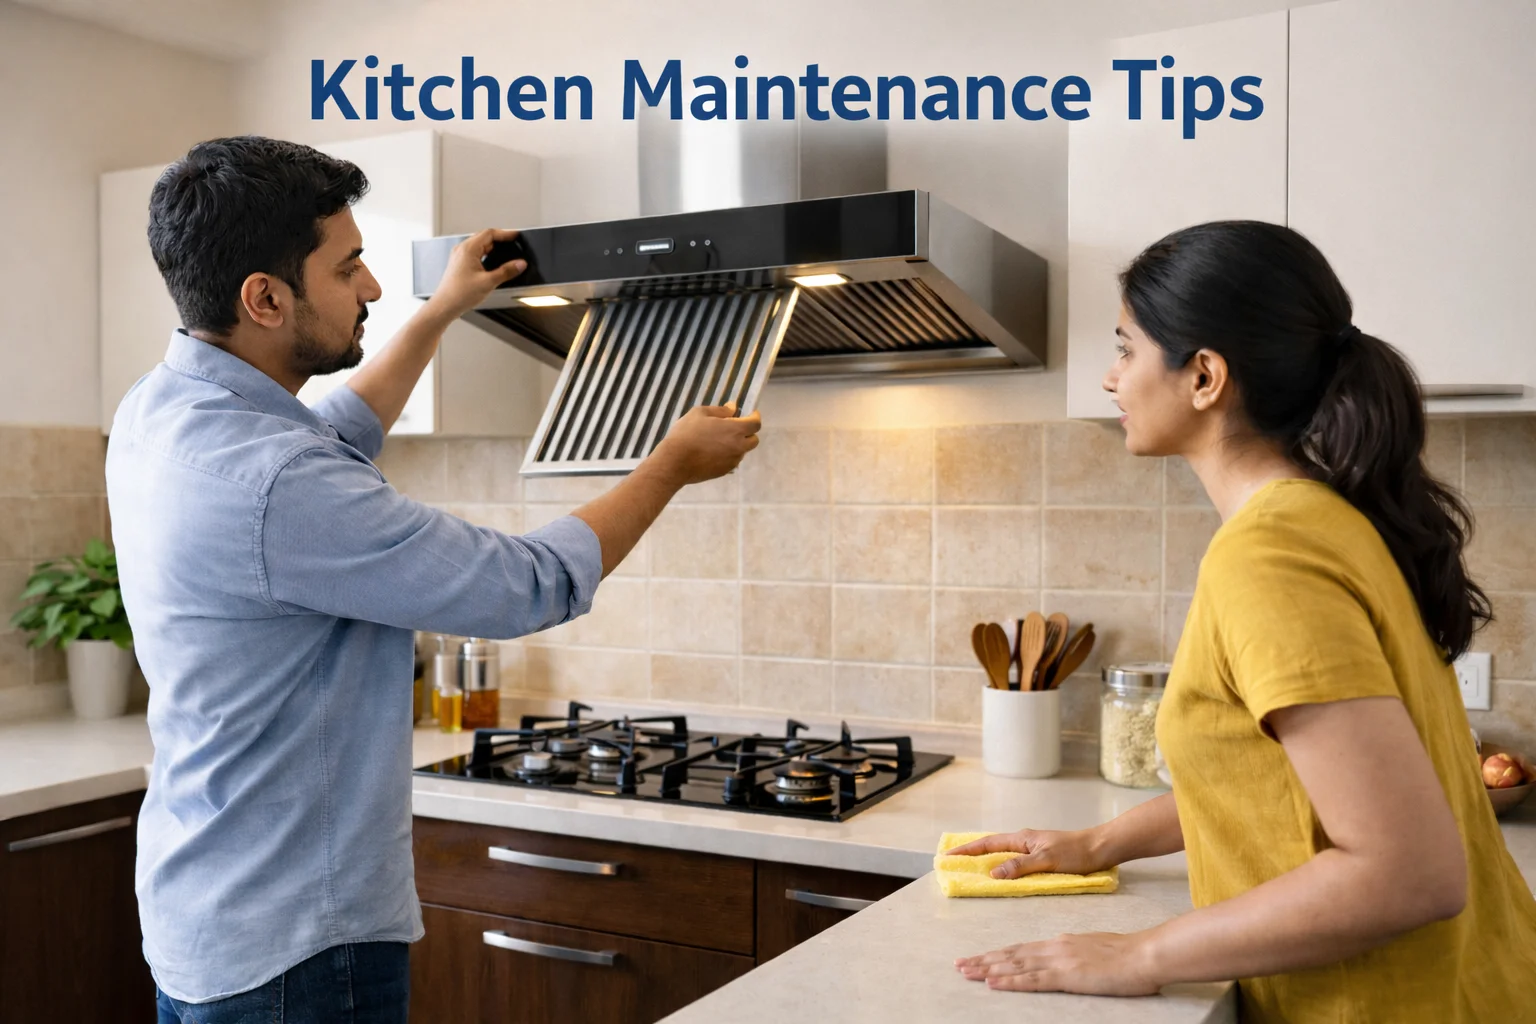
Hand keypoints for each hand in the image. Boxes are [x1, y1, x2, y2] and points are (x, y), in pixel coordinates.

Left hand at [425, 228, 527, 319]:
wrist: (445, 306)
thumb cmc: (459, 294)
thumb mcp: (488, 282)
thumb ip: (507, 271)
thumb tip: (520, 264)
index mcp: (468, 249)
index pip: (489, 233)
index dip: (505, 233)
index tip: (515, 236)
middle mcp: (461, 250)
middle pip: (484, 237)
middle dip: (499, 240)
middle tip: (512, 243)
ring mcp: (459, 256)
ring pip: (479, 246)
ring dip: (492, 247)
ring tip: (504, 253)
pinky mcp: (459, 264)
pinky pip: (474, 253)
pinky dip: (485, 254)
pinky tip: (491, 263)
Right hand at [647, 404, 761, 485]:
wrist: (675, 462)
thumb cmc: (686, 433)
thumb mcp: (700, 413)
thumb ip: (720, 410)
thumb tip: (733, 408)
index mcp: (735, 430)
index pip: (756, 424)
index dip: (754, 417)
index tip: (750, 414)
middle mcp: (738, 447)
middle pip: (754, 440)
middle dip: (748, 433)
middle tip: (734, 427)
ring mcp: (732, 461)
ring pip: (742, 451)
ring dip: (737, 445)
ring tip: (719, 440)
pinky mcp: (724, 471)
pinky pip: (732, 461)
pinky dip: (728, 455)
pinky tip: (712, 452)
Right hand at [946, 828, 1108, 878]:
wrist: (1101, 848)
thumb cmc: (1076, 853)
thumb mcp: (1046, 861)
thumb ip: (1019, 866)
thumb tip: (992, 872)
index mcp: (1022, 839)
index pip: (988, 843)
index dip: (967, 850)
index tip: (948, 855)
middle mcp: (1024, 841)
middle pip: (991, 846)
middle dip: (971, 853)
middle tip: (952, 861)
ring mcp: (1033, 848)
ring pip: (1003, 853)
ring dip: (986, 859)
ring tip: (970, 868)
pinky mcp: (1041, 856)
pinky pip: (1014, 860)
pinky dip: (1002, 865)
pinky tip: (1001, 873)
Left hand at [955, 931, 1161, 995]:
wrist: (1143, 953)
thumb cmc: (1126, 953)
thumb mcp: (1093, 947)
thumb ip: (1074, 952)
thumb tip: (1063, 957)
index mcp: (1060, 942)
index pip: (1021, 948)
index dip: (998, 953)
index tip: (979, 957)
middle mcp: (1053, 947)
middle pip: (1011, 954)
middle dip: (984, 960)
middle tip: (960, 964)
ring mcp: (1058, 961)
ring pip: (1015, 965)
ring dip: (988, 969)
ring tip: (966, 972)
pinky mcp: (1066, 976)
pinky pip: (1032, 980)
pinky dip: (1009, 981)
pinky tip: (993, 983)